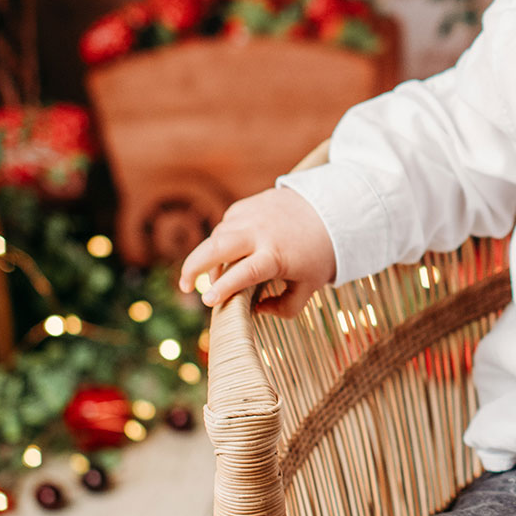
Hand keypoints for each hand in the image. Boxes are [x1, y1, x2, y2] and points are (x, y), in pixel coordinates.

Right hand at [178, 186, 336, 316]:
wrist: (331, 211)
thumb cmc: (319, 255)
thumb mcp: (309, 287)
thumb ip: (284, 308)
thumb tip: (255, 311)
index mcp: (275, 255)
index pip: (243, 273)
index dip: (223, 288)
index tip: (207, 301)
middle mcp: (260, 232)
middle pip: (216, 247)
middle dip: (193, 267)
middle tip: (184, 286)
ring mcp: (251, 215)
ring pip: (217, 236)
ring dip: (208, 257)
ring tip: (209, 276)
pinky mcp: (247, 205)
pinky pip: (226, 225)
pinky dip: (222, 240)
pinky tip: (228, 252)